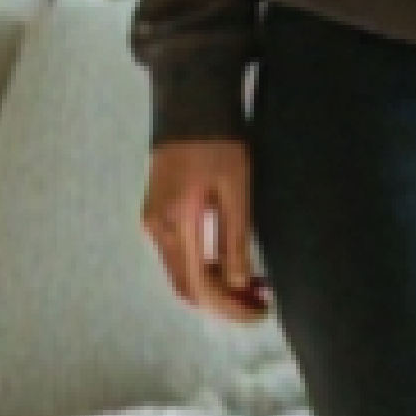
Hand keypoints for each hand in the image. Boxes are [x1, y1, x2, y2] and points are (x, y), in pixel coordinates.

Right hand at [141, 137, 272, 319]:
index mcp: (175, 223)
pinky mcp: (159, 217)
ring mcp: (154, 223)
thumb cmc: (216, 140)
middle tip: (261, 305)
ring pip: (183, 276)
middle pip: (187, 288)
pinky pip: (180, 258)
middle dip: (224, 304)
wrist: (189, 105)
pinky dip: (206, 271)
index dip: (231, 307)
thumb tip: (240, 284)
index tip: (261, 311)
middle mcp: (156, 229)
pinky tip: (235, 268)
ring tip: (255, 288)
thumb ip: (235, 240)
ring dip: (217, 289)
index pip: (200, 285)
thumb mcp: (236, 190)